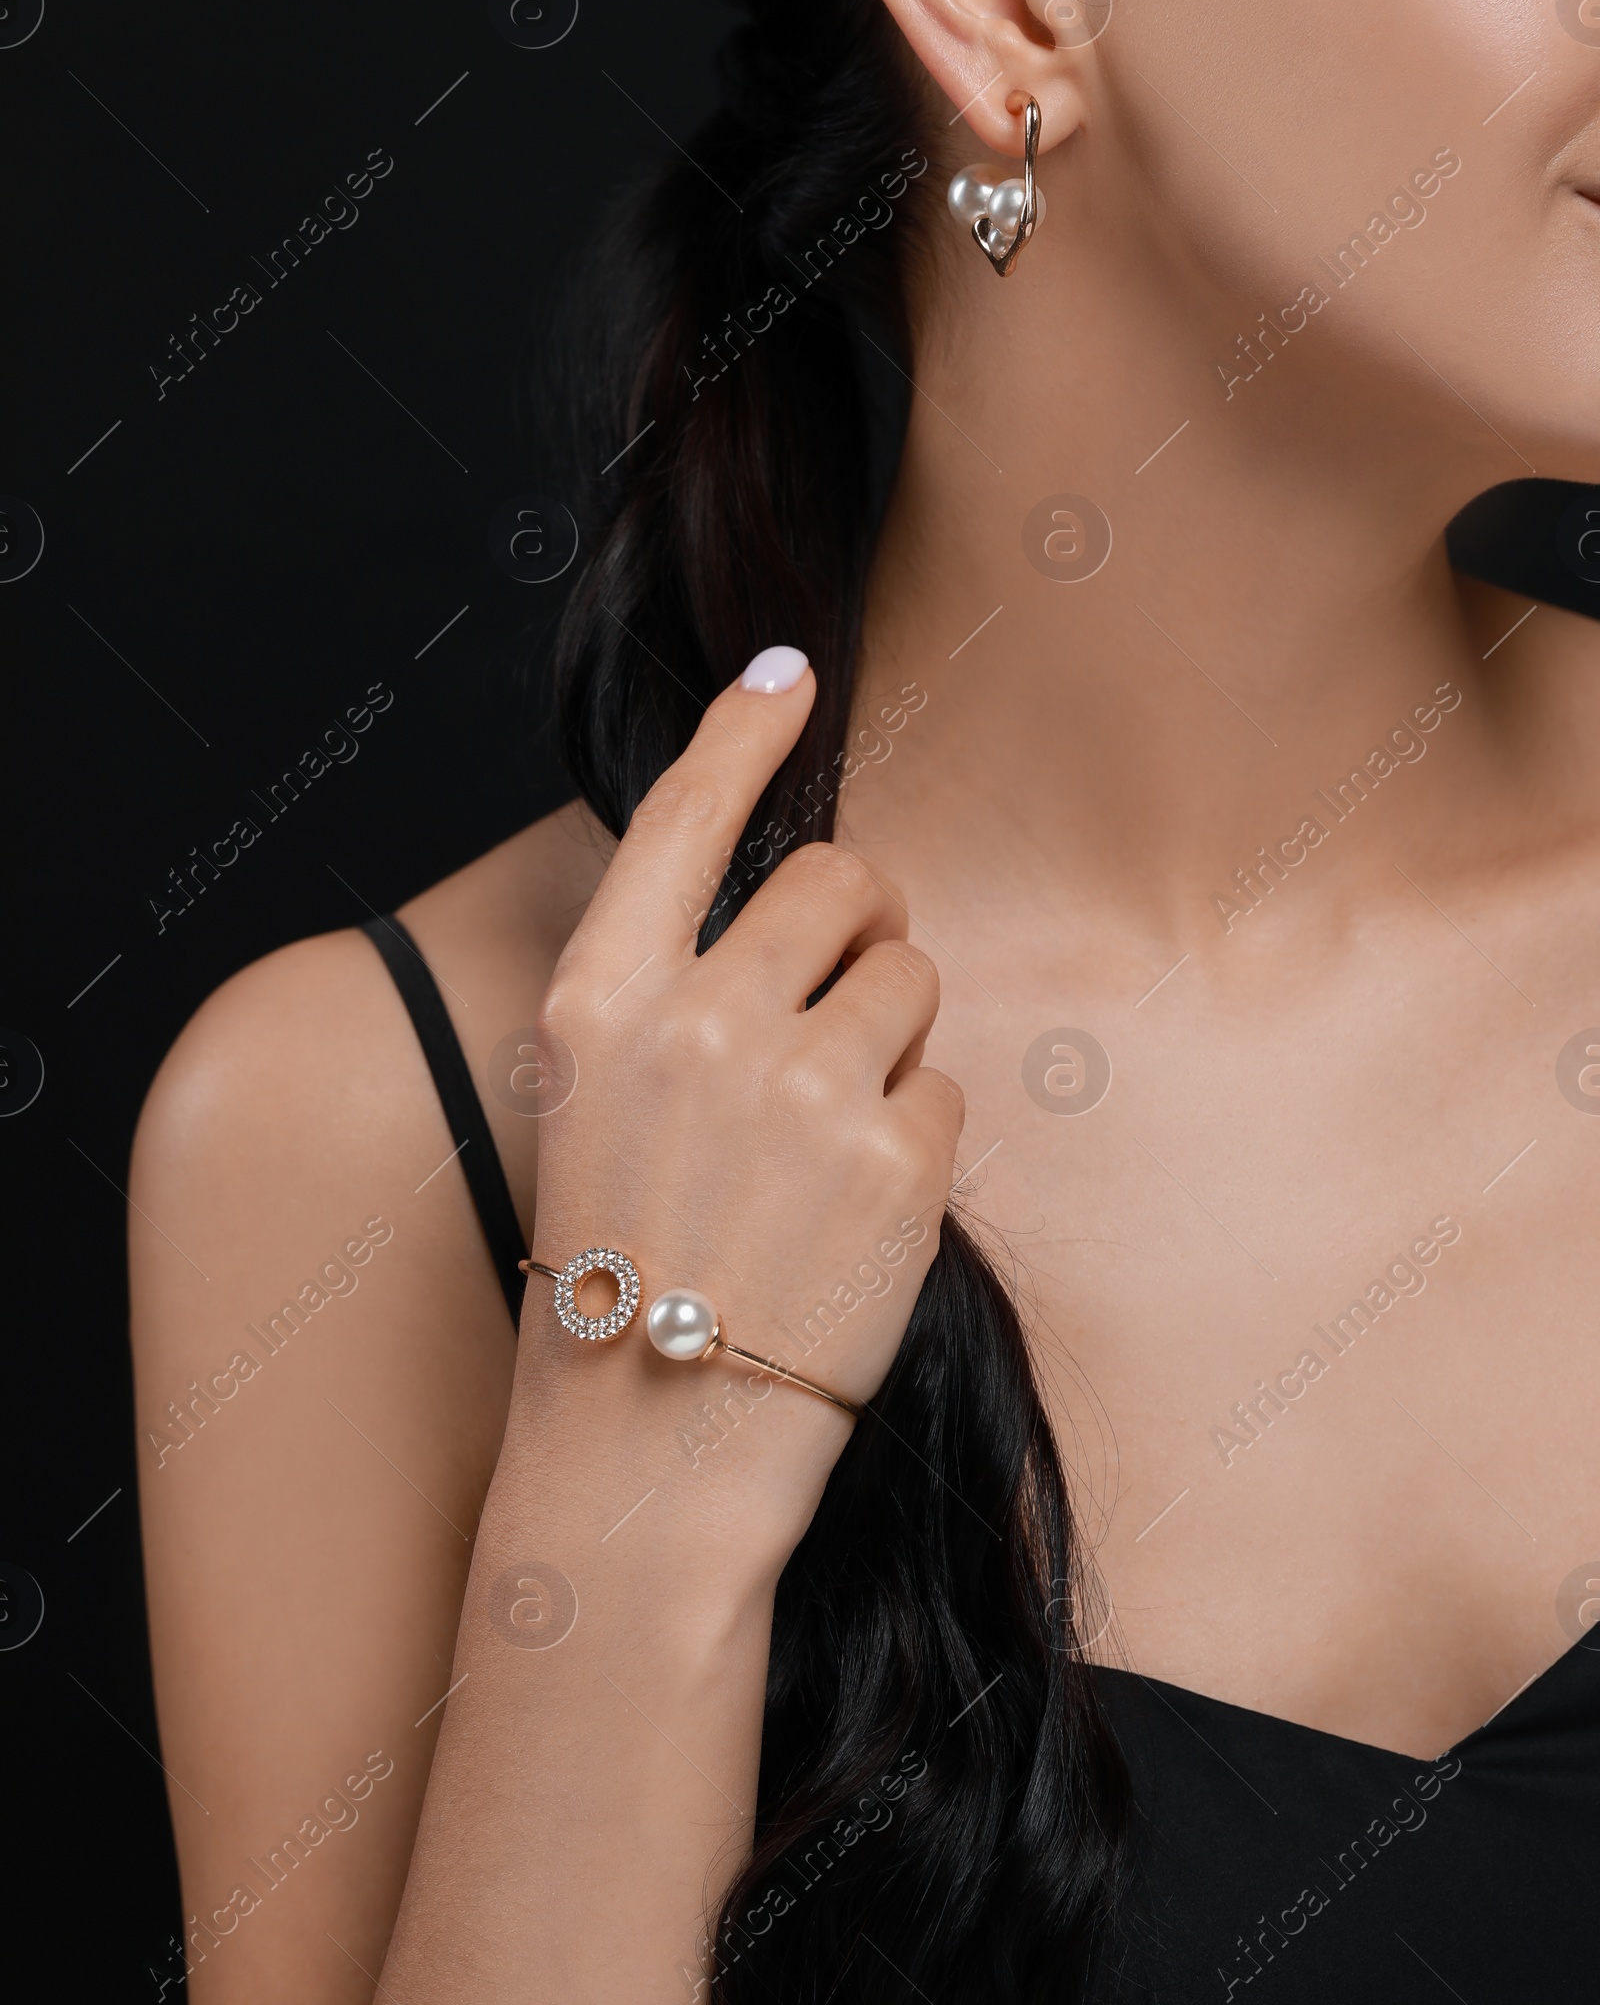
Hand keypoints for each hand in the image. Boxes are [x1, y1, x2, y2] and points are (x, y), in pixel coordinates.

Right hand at [514, 647, 964, 1558]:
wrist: (651, 1440)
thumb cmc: (621, 1267)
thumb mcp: (596, 1103)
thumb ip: (670, 990)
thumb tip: (794, 900)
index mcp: (600, 1001)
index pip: (679, 818)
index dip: (739, 731)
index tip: (786, 671)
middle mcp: (697, 1022)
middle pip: (838, 880)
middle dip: (862, 921)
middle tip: (844, 999)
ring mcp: (800, 1087)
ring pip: (910, 978)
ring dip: (892, 1034)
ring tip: (828, 1139)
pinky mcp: (895, 1159)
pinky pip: (944, 1085)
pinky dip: (915, 1133)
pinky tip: (856, 1209)